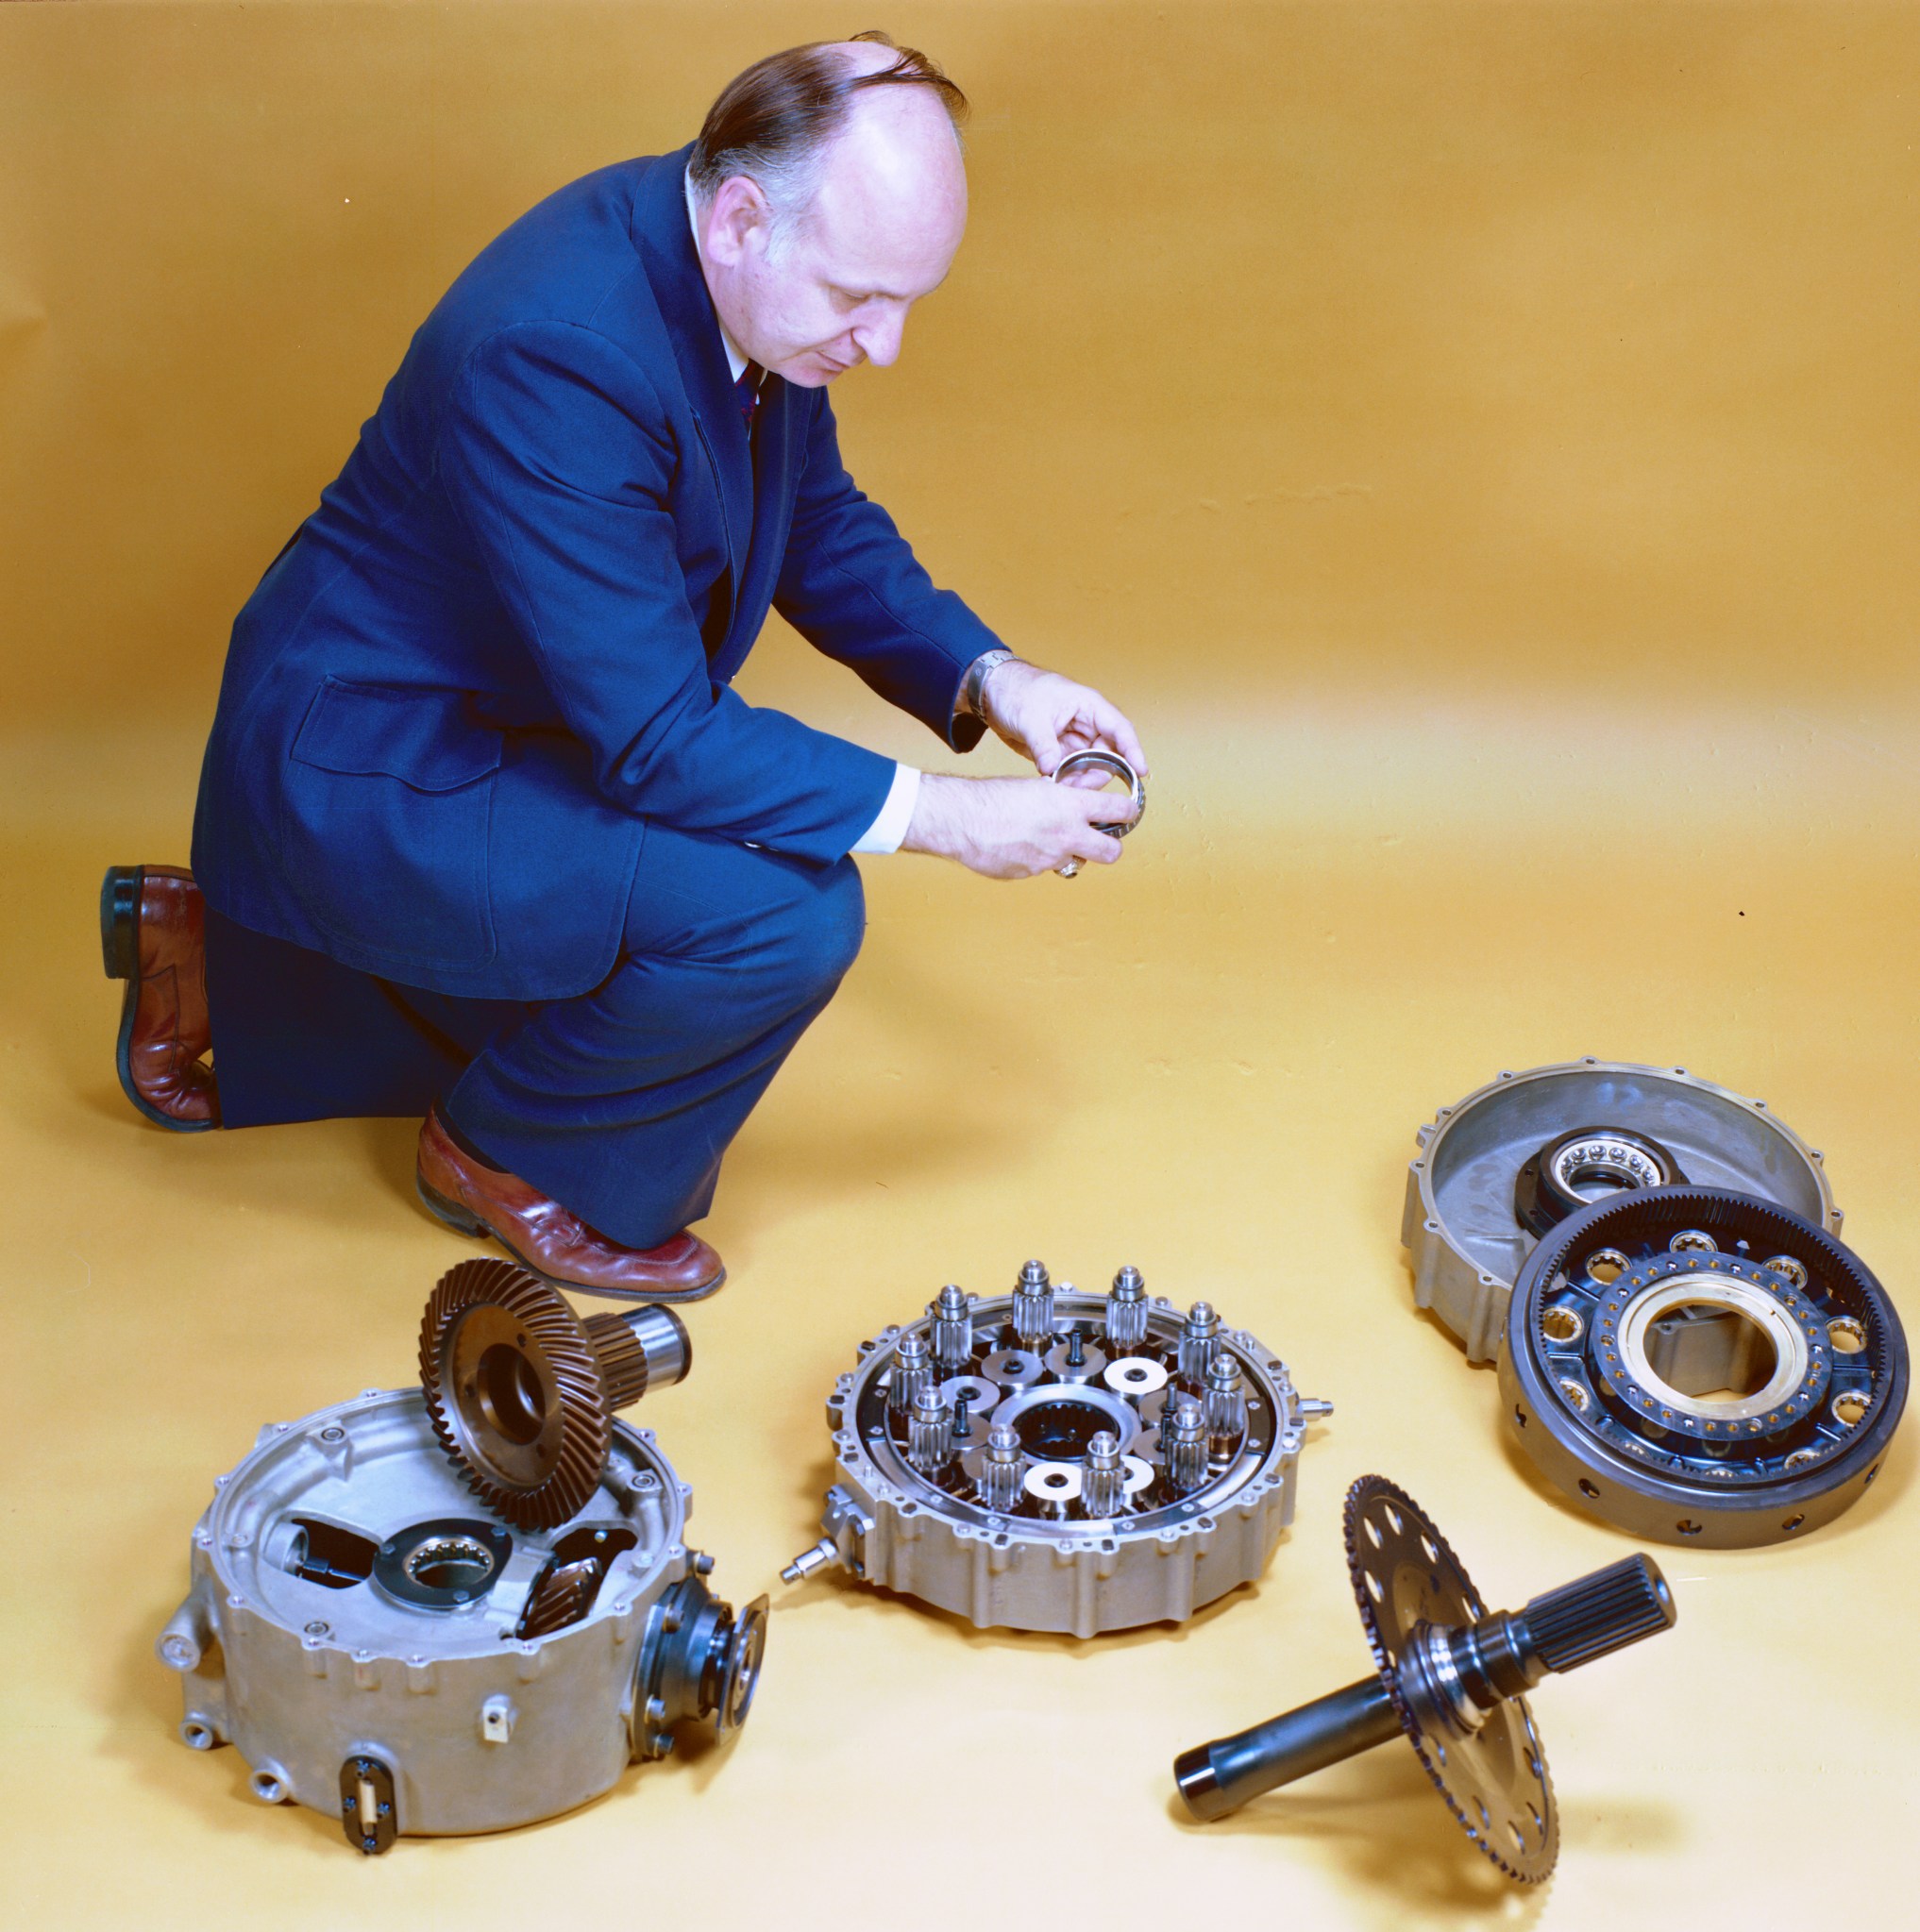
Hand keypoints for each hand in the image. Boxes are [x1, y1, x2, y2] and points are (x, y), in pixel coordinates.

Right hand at [901, 773, 1140, 878]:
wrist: (962, 820)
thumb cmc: (995, 797)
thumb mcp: (1040, 785)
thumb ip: (1074, 787)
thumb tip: (1097, 781)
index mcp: (1071, 807)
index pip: (1120, 810)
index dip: (1128, 810)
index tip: (1127, 811)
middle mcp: (1066, 835)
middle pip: (1112, 851)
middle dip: (1111, 846)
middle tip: (1102, 838)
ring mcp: (1050, 858)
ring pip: (1075, 860)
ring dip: (1069, 851)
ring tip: (1047, 836)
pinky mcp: (1032, 873)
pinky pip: (1045, 868)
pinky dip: (1039, 858)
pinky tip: (1021, 844)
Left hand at [979, 660, 1148, 781]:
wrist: (993, 693)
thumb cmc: (1016, 689)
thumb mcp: (1031, 717)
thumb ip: (1044, 745)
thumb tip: (1053, 770)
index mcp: (1089, 706)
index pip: (1120, 730)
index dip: (1133, 751)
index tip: (1141, 772)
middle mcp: (1087, 724)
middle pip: (1109, 755)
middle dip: (1098, 774)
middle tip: (1079, 789)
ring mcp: (1074, 739)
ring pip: (1091, 767)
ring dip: (1081, 781)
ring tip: (1062, 788)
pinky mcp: (1060, 752)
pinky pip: (1073, 771)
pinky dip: (1067, 781)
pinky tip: (1054, 786)